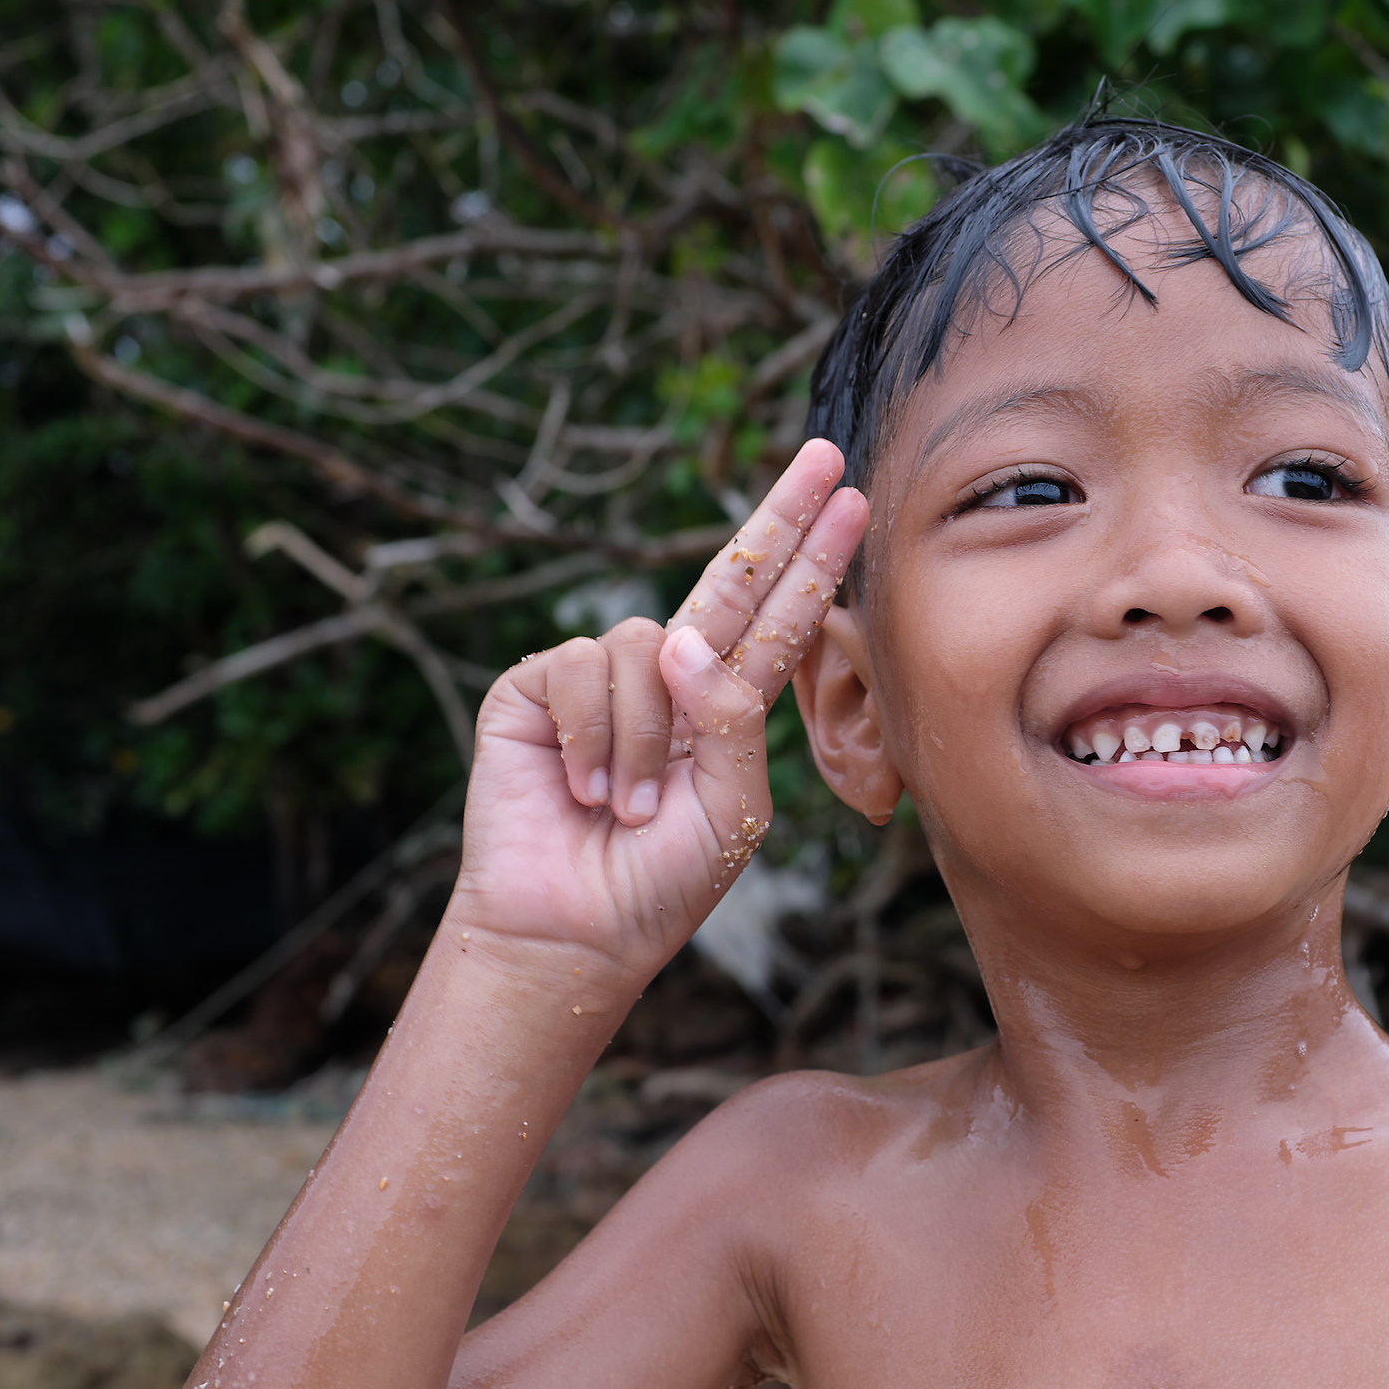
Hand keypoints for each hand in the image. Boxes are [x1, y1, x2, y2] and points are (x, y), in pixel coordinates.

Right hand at [451, 438, 867, 984]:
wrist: (573, 932)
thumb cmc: (661, 881)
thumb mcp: (732, 806)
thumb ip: (731, 719)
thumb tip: (682, 640)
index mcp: (726, 707)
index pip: (778, 620)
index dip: (813, 561)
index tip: (851, 501)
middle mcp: (669, 678)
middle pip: (729, 578)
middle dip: (779, 518)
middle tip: (822, 456)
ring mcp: (603, 677)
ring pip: (648, 649)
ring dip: (642, 741)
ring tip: (625, 809)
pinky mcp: (536, 686)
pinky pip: (583, 669)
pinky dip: (592, 736)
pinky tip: (580, 789)